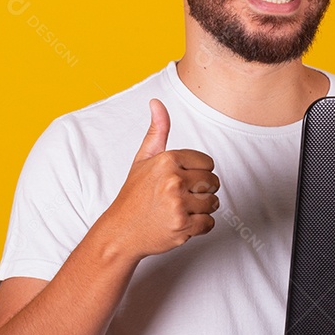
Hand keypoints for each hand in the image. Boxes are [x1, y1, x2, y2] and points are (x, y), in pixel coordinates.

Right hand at [96, 99, 218, 259]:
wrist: (120, 232)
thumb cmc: (133, 196)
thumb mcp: (142, 160)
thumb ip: (157, 131)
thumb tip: (156, 102)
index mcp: (167, 160)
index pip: (208, 163)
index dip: (198, 173)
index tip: (183, 181)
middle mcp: (173, 180)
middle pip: (213, 183)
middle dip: (202, 191)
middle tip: (181, 197)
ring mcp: (178, 204)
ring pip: (213, 203)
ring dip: (202, 209)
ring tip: (181, 210)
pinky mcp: (183, 227)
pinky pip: (209, 223)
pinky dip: (199, 226)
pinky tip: (181, 223)